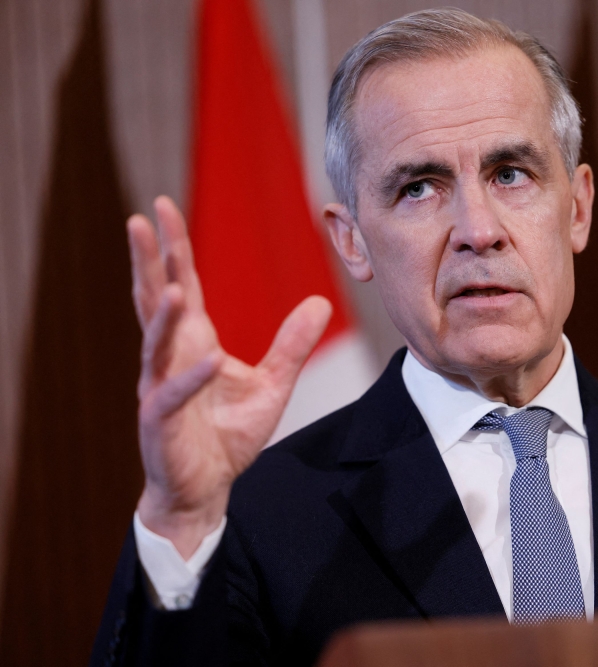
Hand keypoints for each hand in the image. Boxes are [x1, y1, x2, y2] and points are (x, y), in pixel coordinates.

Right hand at [130, 196, 330, 557]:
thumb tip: (320, 302)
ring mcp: (160, 386)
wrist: (206, 487)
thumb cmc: (228, 434)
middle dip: (149, 261)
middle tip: (142, 219)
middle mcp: (170, 357)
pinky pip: (174, 393)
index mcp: (193, 342)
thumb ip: (293, 344)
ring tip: (170, 282)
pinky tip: (208, 357)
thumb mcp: (273, 384)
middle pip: (155, 299)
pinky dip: (191, 375)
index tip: (163, 208)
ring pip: (156, 342)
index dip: (174, 248)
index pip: (181, 284)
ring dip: (162, 313)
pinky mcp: (160, 421)